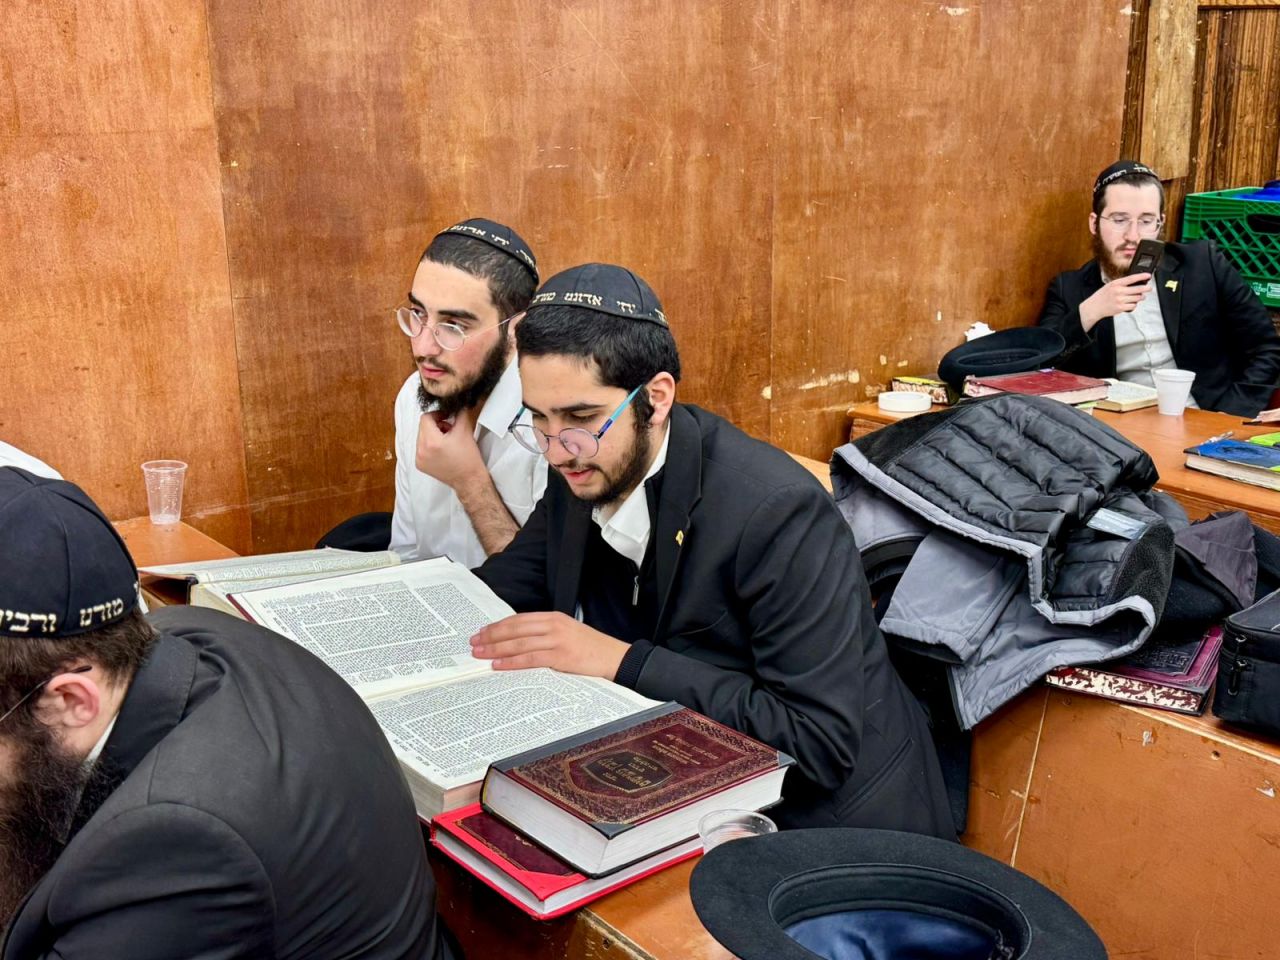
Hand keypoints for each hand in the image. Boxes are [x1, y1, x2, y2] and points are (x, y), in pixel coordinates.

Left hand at [415, 406, 484, 488]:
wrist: (469, 480)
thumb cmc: (469, 459)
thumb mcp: (465, 430)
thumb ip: (460, 413)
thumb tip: (456, 404)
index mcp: (431, 441)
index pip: (426, 418)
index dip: (438, 414)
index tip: (447, 417)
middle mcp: (421, 451)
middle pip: (422, 427)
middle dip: (436, 425)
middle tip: (449, 430)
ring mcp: (419, 459)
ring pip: (421, 437)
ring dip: (433, 435)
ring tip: (447, 441)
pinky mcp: (420, 465)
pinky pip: (421, 448)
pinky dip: (430, 445)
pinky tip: (442, 451)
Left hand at [471, 612, 629, 678]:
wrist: (615, 658)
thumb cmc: (590, 649)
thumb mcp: (566, 633)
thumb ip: (544, 634)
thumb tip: (517, 642)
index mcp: (553, 617)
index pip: (518, 619)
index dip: (498, 626)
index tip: (482, 632)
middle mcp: (553, 625)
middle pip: (515, 629)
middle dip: (491, 636)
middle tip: (474, 643)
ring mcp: (557, 640)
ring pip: (519, 643)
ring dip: (496, 649)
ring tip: (480, 654)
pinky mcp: (561, 656)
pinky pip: (530, 659)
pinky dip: (512, 662)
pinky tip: (498, 665)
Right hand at [1079, 273, 1151, 330]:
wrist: (1094, 307)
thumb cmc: (1102, 296)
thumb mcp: (1110, 286)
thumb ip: (1121, 284)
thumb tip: (1136, 283)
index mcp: (1116, 284)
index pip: (1132, 278)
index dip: (1141, 276)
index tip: (1148, 275)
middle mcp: (1118, 291)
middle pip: (1138, 289)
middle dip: (1146, 288)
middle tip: (1149, 288)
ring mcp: (1120, 300)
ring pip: (1137, 298)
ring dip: (1140, 297)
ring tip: (1138, 297)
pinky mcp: (1121, 308)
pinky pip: (1133, 306)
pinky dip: (1134, 304)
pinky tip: (1130, 303)